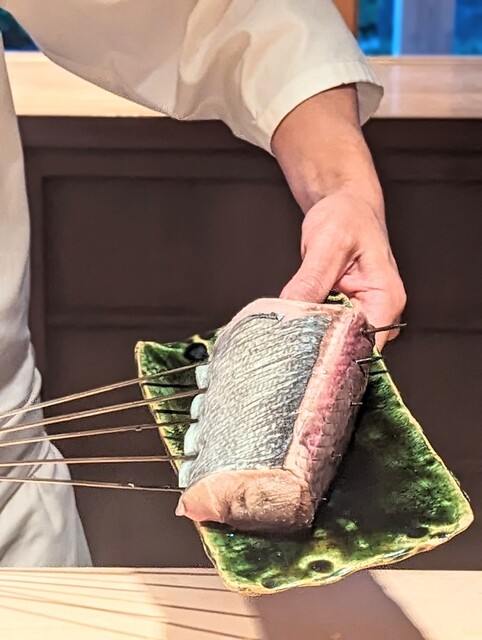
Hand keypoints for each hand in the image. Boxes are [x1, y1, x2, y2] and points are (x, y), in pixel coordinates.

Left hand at [279, 189, 405, 348]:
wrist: (346, 205)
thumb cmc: (346, 217)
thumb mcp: (326, 244)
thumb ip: (311, 280)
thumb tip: (292, 311)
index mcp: (386, 299)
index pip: (365, 345)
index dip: (336, 354)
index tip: (305, 353)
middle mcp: (381, 311)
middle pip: (351, 348)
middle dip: (321, 348)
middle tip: (290, 343)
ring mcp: (366, 314)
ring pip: (338, 341)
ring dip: (315, 338)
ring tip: (292, 332)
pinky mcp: (350, 312)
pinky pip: (330, 329)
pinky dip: (313, 328)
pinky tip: (297, 323)